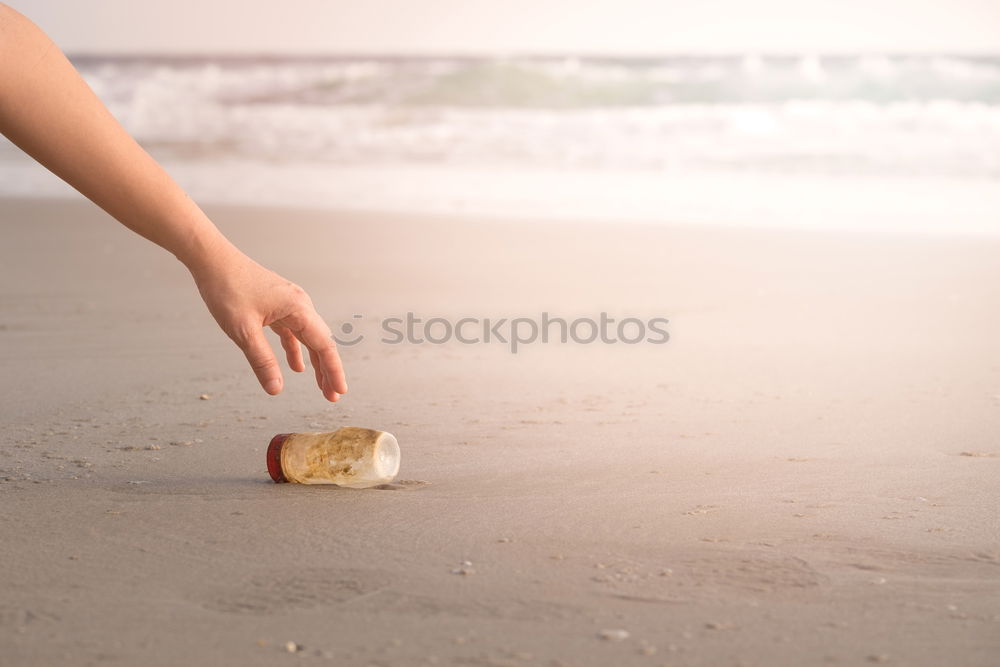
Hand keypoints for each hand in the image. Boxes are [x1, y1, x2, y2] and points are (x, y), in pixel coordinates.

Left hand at [189, 244, 347, 400]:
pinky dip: (296, 350)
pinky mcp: (277, 305)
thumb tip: (276, 389)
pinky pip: (293, 331)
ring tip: (319, 385)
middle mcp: (300, 304)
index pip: (323, 345)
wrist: (213, 260)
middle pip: (320, 342)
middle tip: (331, 397)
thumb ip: (262, 361)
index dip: (333, 370)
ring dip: (314, 362)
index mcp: (298, 308)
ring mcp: (289, 304)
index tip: (340, 392)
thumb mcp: (243, 331)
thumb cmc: (227, 290)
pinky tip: (296, 366)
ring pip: (308, 338)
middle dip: (327, 370)